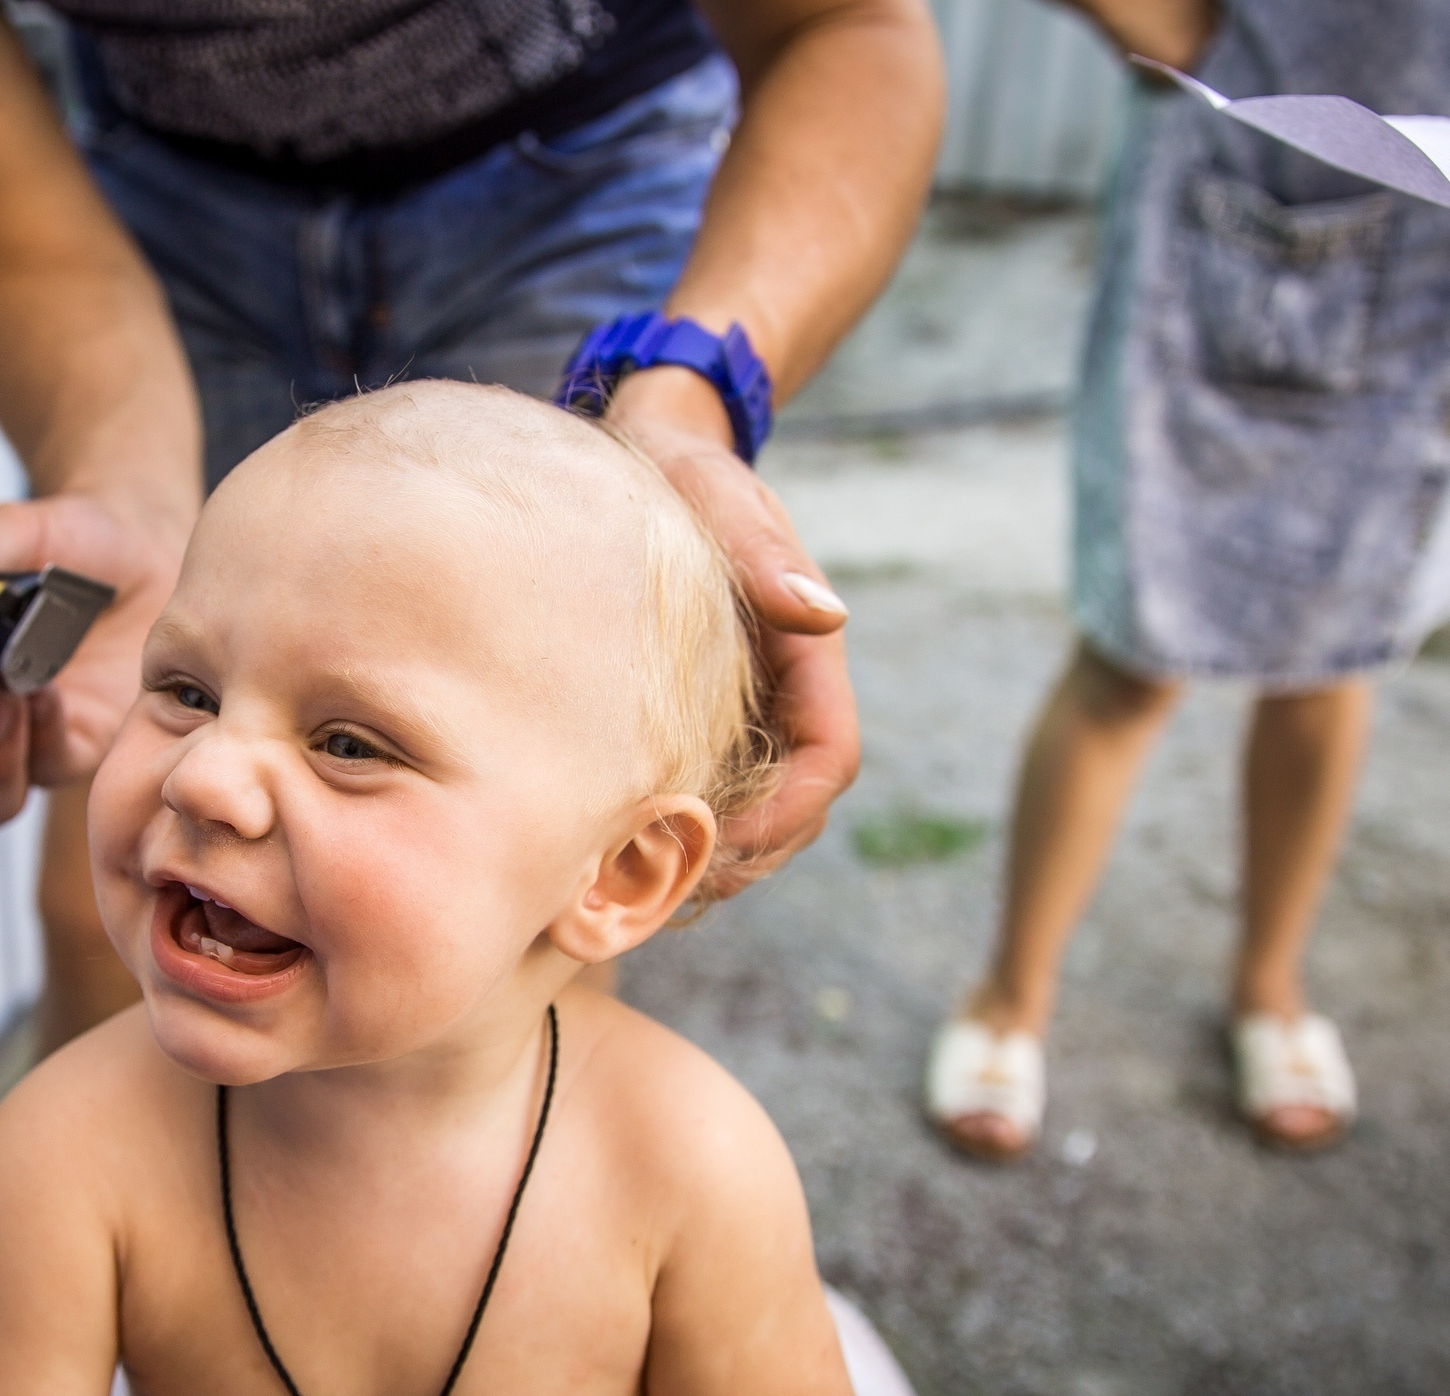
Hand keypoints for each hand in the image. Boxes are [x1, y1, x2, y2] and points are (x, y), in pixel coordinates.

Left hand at [606, 365, 860, 897]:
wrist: (652, 449)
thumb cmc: (683, 468)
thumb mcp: (721, 498)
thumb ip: (768, 554)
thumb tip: (825, 613)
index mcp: (807, 652)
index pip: (830, 758)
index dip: (788, 816)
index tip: (725, 848)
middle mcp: (786, 689)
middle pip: (798, 805)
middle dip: (750, 856)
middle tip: (673, 891)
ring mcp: (747, 704)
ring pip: (755, 805)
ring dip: (715, 853)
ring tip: (643, 887)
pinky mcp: (701, 712)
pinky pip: (708, 785)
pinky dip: (680, 823)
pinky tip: (619, 846)